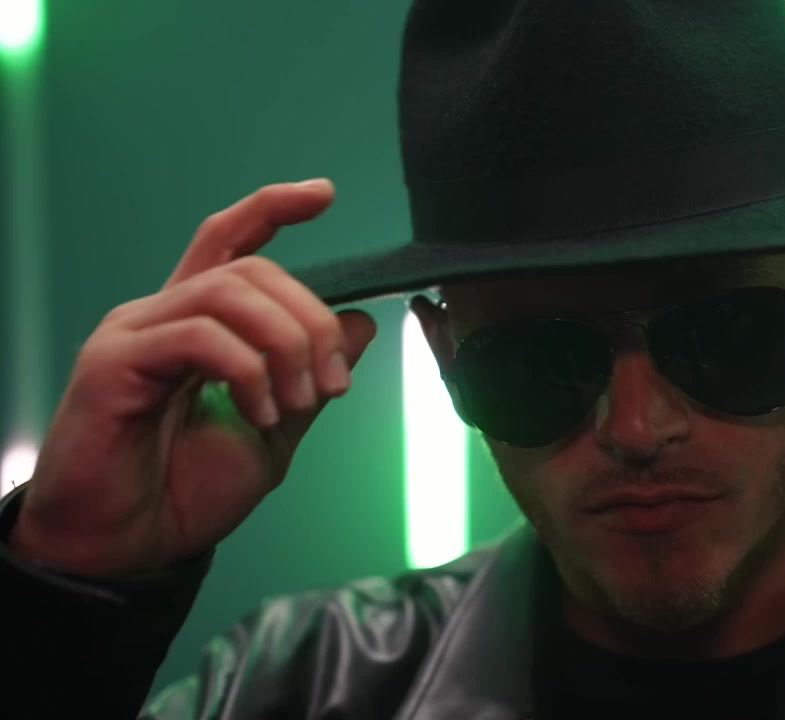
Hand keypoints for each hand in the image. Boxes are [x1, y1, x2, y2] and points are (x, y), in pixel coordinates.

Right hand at [9, 179, 377, 578]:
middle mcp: (163, 314)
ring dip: (286, 345)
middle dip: (310, 320)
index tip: (324, 192)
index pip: (232, 241)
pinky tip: (263, 414)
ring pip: (230, 293)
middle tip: (334, 386)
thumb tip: (360, 323)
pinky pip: (199, 336)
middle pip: (252, 271)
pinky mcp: (113, 362)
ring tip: (300, 404)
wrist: (128, 550)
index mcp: (199, 324)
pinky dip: (247, 370)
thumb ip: (312, 374)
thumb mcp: (277, 428)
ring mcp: (134, 333)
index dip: (274, 208)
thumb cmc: (188, 491)